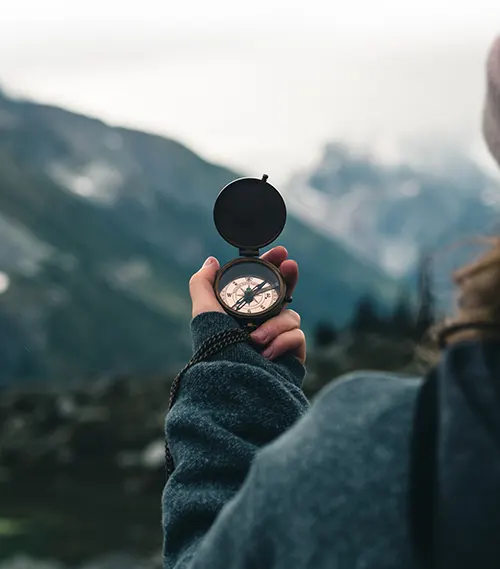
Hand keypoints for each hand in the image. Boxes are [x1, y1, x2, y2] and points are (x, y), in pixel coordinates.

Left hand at [189, 246, 304, 362]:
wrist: (233, 384)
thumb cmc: (216, 350)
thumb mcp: (203, 312)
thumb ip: (203, 283)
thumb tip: (211, 261)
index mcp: (243, 314)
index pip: (261, 285)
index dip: (271, 266)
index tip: (279, 252)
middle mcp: (261, 324)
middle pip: (284, 294)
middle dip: (288, 278)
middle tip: (290, 265)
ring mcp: (278, 339)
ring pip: (290, 315)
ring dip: (274, 325)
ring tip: (256, 341)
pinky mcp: (292, 354)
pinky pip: (297, 335)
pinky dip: (281, 342)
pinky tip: (267, 354)